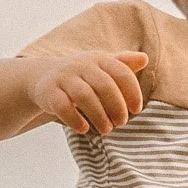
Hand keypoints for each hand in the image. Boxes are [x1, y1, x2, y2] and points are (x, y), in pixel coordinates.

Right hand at [26, 50, 147, 135]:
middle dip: (117, 107)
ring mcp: (63, 78)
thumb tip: (144, 58)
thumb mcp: (102, 67)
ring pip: (84, 96)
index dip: (132, 92)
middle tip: (121, 122)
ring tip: (106, 129)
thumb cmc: (82, 76)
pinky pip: (62, 106)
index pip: (121, 73)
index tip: (136, 110)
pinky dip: (74, 120)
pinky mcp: (48, 92)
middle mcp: (81, 65)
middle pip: (104, 85)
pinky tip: (84, 129)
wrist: (43, 77)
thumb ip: (123, 64)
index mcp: (99, 59)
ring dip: (99, 116)